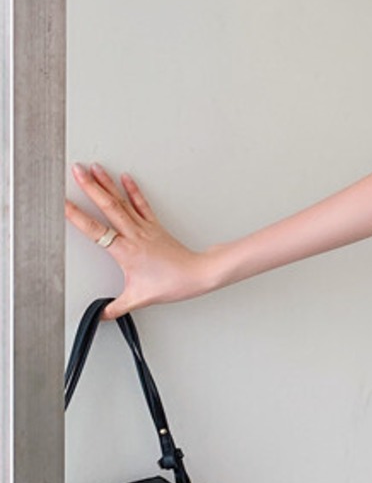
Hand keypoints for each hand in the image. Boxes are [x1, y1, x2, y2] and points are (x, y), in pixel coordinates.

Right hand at [64, 163, 209, 318]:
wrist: (197, 274)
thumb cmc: (172, 283)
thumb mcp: (139, 298)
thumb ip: (117, 307)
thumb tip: (102, 315)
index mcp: (125, 251)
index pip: (94, 230)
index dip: (76, 215)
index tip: (62, 202)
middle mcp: (133, 234)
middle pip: (108, 206)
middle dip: (90, 187)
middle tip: (76, 170)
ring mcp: (144, 227)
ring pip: (121, 201)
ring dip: (107, 183)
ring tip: (94, 168)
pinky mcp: (155, 225)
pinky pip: (141, 204)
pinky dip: (133, 190)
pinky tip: (126, 177)